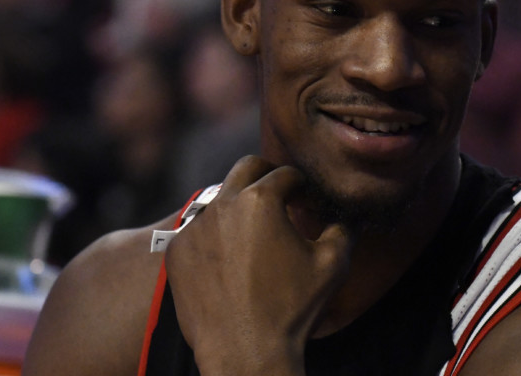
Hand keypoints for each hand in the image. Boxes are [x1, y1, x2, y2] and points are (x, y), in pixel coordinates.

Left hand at [164, 155, 353, 375]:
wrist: (245, 354)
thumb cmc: (292, 308)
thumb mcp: (333, 263)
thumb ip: (343, 227)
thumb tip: (344, 215)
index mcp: (261, 200)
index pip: (286, 173)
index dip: (302, 184)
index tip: (307, 199)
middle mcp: (223, 204)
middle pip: (246, 167)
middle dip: (267, 175)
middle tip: (280, 193)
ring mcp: (194, 227)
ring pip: (219, 196)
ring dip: (239, 203)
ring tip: (254, 228)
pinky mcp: (176, 250)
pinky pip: (197, 227)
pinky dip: (215, 232)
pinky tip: (230, 255)